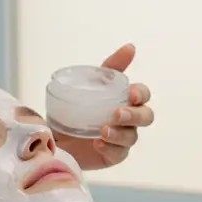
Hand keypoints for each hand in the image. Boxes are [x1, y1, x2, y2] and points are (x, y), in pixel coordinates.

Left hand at [54, 44, 154, 169]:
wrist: (55, 130)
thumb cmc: (78, 104)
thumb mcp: (92, 82)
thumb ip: (111, 67)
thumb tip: (131, 46)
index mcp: (127, 100)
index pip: (143, 95)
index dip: (141, 94)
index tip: (129, 94)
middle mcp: (129, 119)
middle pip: (146, 117)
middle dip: (135, 115)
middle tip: (117, 114)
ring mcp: (122, 138)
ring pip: (132, 137)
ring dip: (120, 133)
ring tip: (103, 130)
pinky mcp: (112, 155)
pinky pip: (119, 154)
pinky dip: (109, 148)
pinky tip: (97, 143)